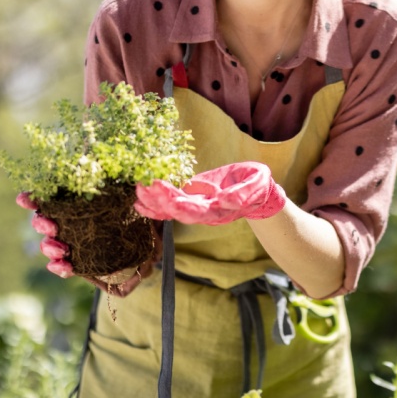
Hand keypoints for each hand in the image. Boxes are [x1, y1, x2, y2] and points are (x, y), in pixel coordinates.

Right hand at [15, 192, 150, 295]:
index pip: (48, 198)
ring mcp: (75, 244)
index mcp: (77, 202)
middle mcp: (71, 223)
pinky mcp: (82, 265)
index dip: (33, 198)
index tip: (24, 199)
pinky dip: (61, 268)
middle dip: (42, 224)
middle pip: (44, 222)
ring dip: (50, 248)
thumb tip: (139, 181)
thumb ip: (134, 185)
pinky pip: (65, 268)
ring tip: (62, 249)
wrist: (157, 243)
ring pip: (51, 247)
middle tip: (50, 226)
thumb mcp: (139, 194)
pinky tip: (65, 266)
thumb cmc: (144, 213)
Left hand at [135, 162, 286, 225]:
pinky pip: (170, 205)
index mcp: (220, 211)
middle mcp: (205, 213)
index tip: (163, 191)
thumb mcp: (257, 184)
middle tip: (143, 184)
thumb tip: (223, 200)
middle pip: (177, 211)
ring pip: (170, 208)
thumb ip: (242, 193)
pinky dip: (154, 204)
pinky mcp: (192, 198)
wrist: (257, 192)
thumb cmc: (258, 186)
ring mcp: (197, 207)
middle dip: (159, 199)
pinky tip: (139, 200)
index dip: (178, 203)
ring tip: (138, 187)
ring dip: (153, 200)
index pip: (195, 211)